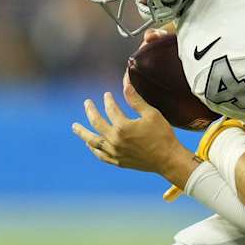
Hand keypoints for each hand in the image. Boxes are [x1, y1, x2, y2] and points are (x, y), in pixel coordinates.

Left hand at [71, 73, 197, 185]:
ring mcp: (115, 152)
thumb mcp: (151, 114)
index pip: (110, 109)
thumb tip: (125, 83)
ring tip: (75, 127)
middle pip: (96, 123)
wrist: (168, 159)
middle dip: (90, 111)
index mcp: (123, 127)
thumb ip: (135, 100)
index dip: (108, 100)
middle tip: (87, 103)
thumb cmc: (162, 135)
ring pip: (93, 141)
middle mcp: (115, 140)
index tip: (107, 94)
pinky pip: (101, 155)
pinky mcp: (118, 161)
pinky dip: (94, 149)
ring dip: (82, 133)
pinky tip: (89, 144)